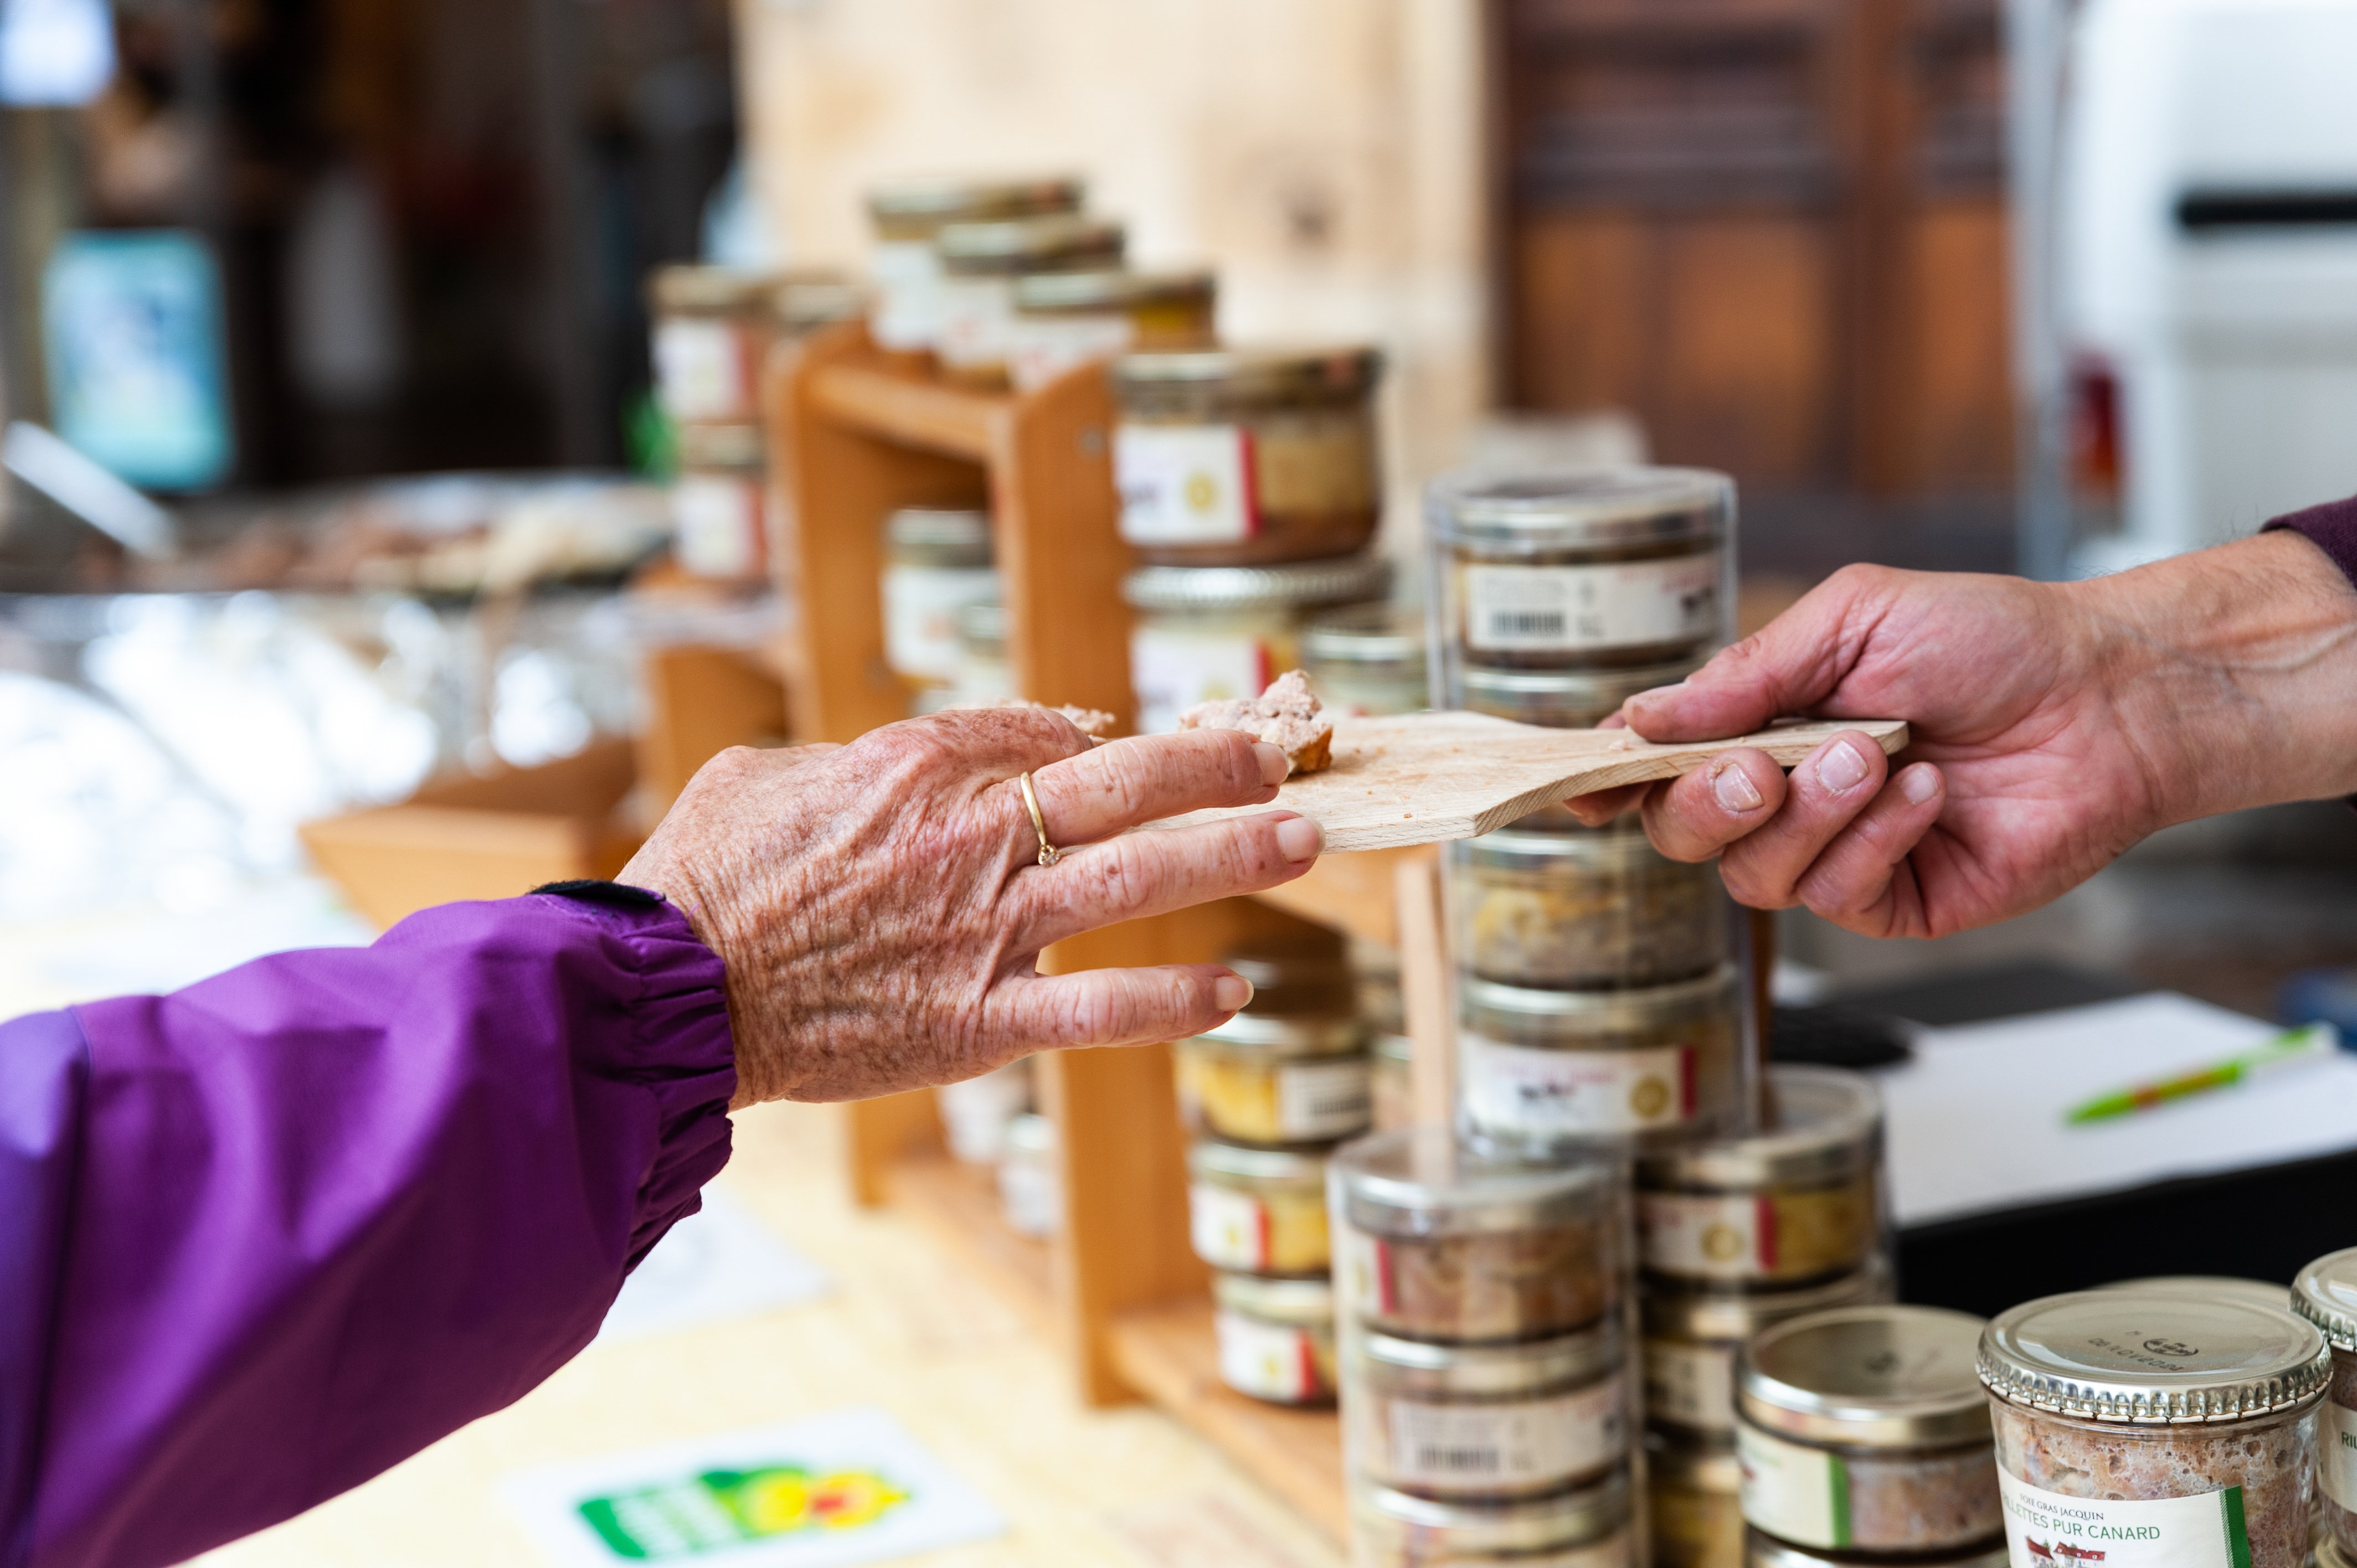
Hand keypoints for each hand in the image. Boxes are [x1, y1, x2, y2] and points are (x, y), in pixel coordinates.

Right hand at [619, 708, 1322, 1105]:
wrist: (670, 995)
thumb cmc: (700, 881)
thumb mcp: (767, 776)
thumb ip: (851, 759)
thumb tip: (897, 757)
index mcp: (914, 769)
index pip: (1035, 735)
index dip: (1090, 736)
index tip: (1130, 746)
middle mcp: (970, 838)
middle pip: (1121, 784)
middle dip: (1211, 765)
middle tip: (1276, 756)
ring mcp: (984, 932)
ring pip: (1136, 878)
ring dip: (1231, 855)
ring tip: (1304, 839)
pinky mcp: (979, 1021)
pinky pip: (1097, 1009)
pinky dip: (1169, 1001)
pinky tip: (1232, 993)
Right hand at [1565, 533, 2356, 937]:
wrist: (2108, 693)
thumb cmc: (1989, 638)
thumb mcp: (1853, 618)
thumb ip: (1745, 672)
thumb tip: (1642, 719)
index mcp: (1760, 725)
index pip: (1657, 767)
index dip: (1610, 781)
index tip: (1585, 783)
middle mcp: (1786, 797)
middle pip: (1684, 835)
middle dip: (1708, 804)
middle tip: (1759, 767)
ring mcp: (1836, 855)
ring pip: (1756, 875)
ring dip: (1810, 815)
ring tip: (1876, 756)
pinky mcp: (1894, 902)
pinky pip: (1836, 896)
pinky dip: (1873, 839)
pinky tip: (1922, 793)